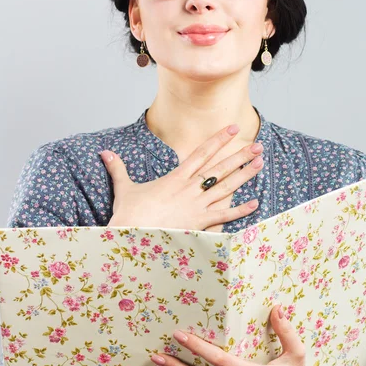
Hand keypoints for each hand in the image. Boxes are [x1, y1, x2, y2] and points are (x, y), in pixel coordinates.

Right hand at [100, 124, 263, 231]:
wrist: (131, 237)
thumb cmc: (129, 215)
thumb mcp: (125, 189)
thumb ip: (119, 169)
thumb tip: (105, 152)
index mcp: (175, 178)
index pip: (202, 153)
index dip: (218, 139)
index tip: (232, 128)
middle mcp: (190, 189)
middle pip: (220, 168)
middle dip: (239, 155)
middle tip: (257, 145)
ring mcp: (197, 206)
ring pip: (226, 187)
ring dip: (244, 175)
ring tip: (260, 164)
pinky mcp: (199, 224)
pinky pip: (224, 216)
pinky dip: (239, 210)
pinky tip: (254, 203)